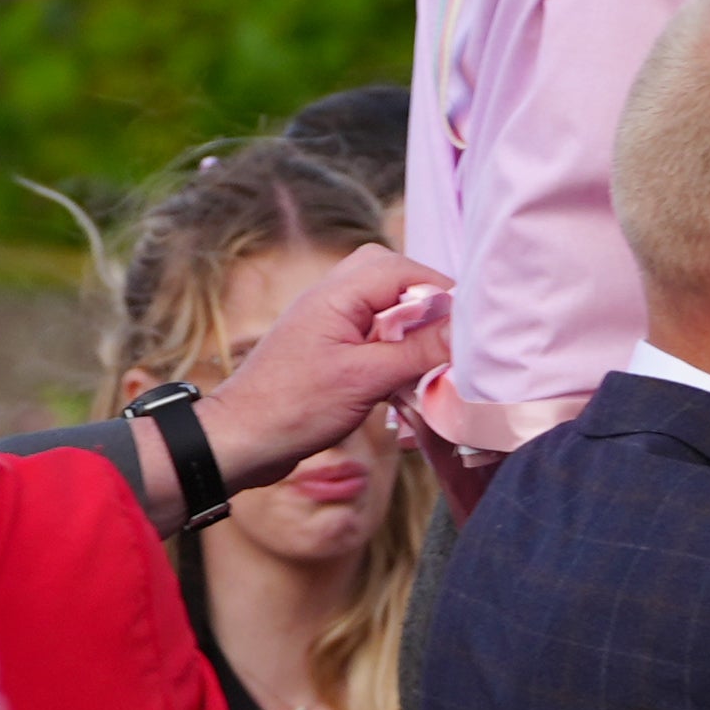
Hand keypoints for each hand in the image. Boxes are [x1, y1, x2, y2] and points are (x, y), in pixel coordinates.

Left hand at [192, 241, 453, 498]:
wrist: (240, 440)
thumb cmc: (293, 407)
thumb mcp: (365, 379)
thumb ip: (418, 350)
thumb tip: (466, 332)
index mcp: (336, 295)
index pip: (402, 269)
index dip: (441, 290)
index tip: (469, 323)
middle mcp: (331, 300)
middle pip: (390, 276)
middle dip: (426, 299)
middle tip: (449, 334)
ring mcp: (328, 324)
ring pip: (382, 305)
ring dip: (411, 325)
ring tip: (431, 357)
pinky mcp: (329, 350)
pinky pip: (372, 332)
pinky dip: (395, 346)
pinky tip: (407, 376)